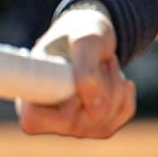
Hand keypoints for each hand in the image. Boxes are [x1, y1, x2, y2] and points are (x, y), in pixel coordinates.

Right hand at [15, 5, 135, 138]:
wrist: (94, 33)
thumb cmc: (80, 32)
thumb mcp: (84, 40)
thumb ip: (87, 71)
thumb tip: (97, 112)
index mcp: (31, 93)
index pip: (33, 121)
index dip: (59, 105)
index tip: (71, 77)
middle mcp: (48, 116)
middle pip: (76, 124)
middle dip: (98, 89)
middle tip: (97, 60)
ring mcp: (74, 124)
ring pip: (102, 123)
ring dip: (114, 88)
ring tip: (106, 63)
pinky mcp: (98, 124)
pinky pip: (120, 117)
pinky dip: (126, 94)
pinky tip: (119, 78)